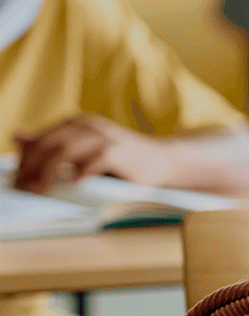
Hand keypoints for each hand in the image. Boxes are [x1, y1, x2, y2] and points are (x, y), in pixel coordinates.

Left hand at [12, 114, 174, 192]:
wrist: (163, 159)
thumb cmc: (124, 159)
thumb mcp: (85, 150)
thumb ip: (55, 144)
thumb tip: (18, 137)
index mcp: (77, 123)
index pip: (41, 139)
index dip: (25, 160)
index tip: (17, 181)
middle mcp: (87, 126)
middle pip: (48, 145)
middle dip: (31, 168)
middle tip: (23, 188)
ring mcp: (103, 137)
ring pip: (64, 153)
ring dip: (47, 174)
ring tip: (40, 191)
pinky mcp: (117, 151)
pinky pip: (91, 162)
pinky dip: (79, 175)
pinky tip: (72, 186)